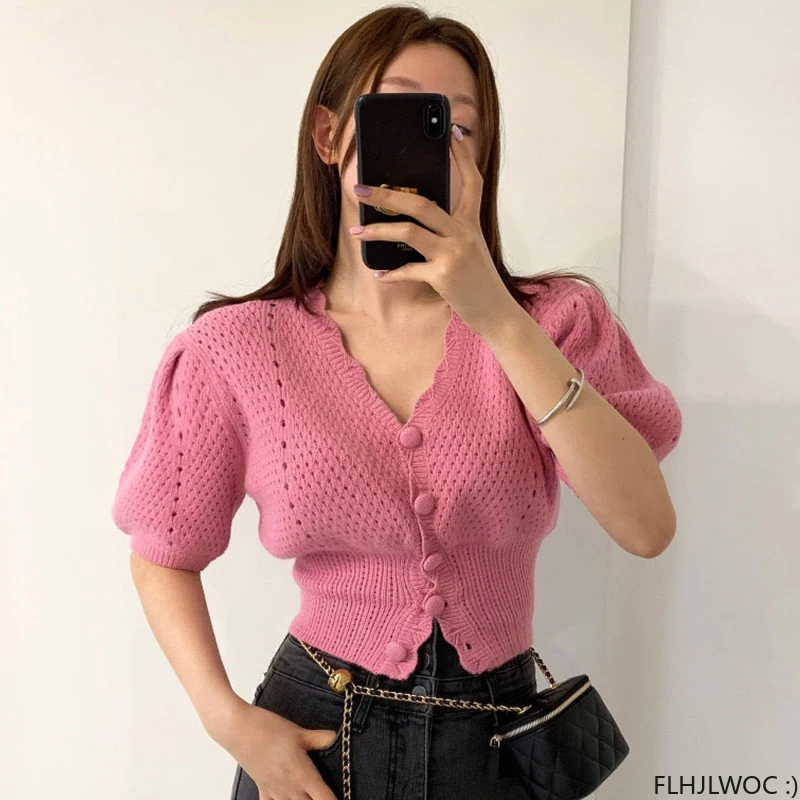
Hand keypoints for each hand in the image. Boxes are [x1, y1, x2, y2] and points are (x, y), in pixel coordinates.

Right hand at [218, 699, 338, 799]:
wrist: (239, 730)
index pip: (325, 799)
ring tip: (308, 798)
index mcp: (303, 775)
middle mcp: (290, 789)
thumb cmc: (269, 730)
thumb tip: (335, 737)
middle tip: (325, 797)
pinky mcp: (262, 789)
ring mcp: (275, 792)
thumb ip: (319, 739)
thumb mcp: (299, 732)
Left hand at [349, 123, 516, 337]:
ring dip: (378, 230)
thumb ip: (449, 232)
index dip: (462, 155)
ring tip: (358, 231)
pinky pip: (409, 270)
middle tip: (361, 189)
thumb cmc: (478, 281)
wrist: (496, 312)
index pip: (471, 181)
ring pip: (409, 231)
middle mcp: (463, 233)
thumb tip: (411, 220)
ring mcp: (453, 254)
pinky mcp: (443, 276)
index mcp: (472, 223)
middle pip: (421, 203)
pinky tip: (380, 273)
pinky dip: (392, 273)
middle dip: (387, 195)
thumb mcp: (470, 249)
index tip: (451, 131)